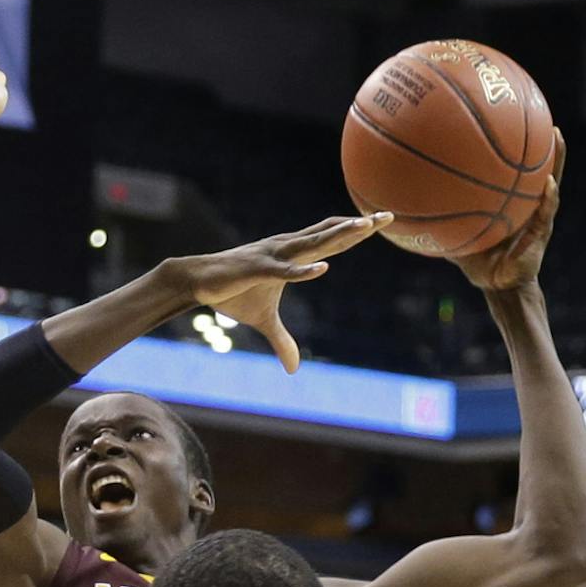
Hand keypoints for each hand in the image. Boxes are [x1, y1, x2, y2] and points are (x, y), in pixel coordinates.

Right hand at [175, 212, 393, 372]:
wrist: (199, 281)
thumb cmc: (233, 293)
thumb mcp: (264, 322)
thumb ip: (283, 342)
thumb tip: (293, 370)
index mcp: (293, 254)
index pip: (330, 240)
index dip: (354, 232)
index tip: (379, 221)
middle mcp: (287, 248)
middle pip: (329, 235)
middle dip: (357, 226)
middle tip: (386, 216)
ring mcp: (274, 255)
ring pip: (312, 244)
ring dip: (337, 237)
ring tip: (362, 227)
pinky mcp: (258, 268)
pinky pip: (285, 270)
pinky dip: (303, 270)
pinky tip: (324, 268)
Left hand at [453, 128, 564, 292]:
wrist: (498, 285)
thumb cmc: (478, 261)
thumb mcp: (456, 236)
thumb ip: (439, 219)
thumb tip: (406, 207)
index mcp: (509, 200)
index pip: (514, 168)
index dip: (515, 145)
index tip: (512, 117)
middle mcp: (526, 203)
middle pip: (537, 166)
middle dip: (540, 141)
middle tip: (538, 114)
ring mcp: (537, 215)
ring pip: (550, 181)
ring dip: (556, 159)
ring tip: (556, 135)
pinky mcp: (541, 232)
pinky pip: (546, 212)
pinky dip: (548, 198)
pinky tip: (549, 184)